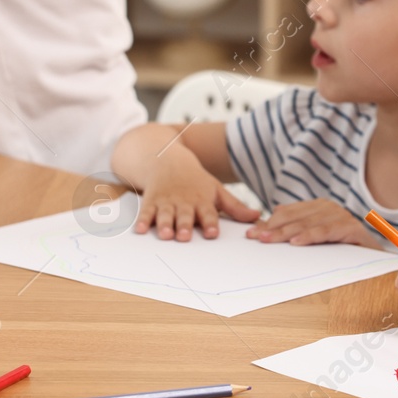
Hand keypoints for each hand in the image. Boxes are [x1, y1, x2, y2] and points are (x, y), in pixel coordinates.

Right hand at [134, 174, 259, 241]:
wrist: (168, 160)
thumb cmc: (196, 181)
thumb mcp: (217, 190)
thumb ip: (235, 207)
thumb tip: (257, 217)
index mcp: (202, 200)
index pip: (208, 213)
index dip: (210, 223)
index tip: (212, 233)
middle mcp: (184, 202)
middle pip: (185, 215)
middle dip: (185, 225)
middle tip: (185, 237)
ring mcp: (166, 202)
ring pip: (166, 215)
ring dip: (165, 224)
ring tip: (165, 235)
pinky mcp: (151, 201)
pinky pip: (146, 212)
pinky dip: (143, 221)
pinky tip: (140, 231)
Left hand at [245, 199, 377, 247]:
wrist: (377, 260)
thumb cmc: (342, 250)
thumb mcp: (314, 240)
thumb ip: (294, 231)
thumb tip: (266, 224)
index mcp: (317, 208)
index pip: (287, 213)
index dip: (268, 223)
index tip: (250, 234)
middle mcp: (328, 208)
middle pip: (295, 218)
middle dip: (273, 229)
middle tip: (255, 238)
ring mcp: (341, 216)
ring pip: (308, 224)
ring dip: (287, 233)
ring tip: (269, 241)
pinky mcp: (352, 228)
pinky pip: (327, 231)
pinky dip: (311, 236)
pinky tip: (296, 243)